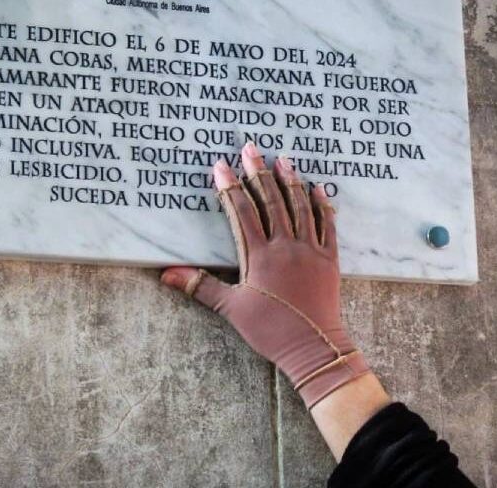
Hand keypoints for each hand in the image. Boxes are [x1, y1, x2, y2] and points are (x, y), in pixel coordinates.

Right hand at [161, 142, 370, 408]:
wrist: (314, 348)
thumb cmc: (270, 330)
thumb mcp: (231, 309)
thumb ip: (200, 287)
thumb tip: (167, 274)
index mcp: (260, 255)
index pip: (242, 212)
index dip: (230, 186)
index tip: (221, 165)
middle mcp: (286, 246)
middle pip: (271, 201)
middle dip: (259, 172)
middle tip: (250, 148)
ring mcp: (310, 250)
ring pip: (299, 207)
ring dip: (290, 181)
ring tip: (283, 159)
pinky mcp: (329, 259)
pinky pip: (327, 225)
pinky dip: (321, 205)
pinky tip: (316, 189)